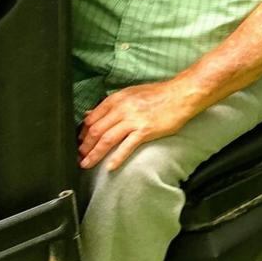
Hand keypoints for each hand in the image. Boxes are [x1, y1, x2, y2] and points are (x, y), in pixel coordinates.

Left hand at [78, 80, 198, 170]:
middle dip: (85, 146)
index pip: (92, 118)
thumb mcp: (131, 94)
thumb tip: (90, 114)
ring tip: (87, 164)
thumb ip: (110, 105)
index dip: (83, 133)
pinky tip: (110, 167)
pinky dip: (117, 158)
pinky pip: (127, 146)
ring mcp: (134, 120)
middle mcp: (123, 108)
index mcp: (117, 99)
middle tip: (79, 157)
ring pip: (107, 139)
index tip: (79, 142)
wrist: (182, 94)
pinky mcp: (145, 130)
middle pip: (96, 130)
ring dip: (94, 154)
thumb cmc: (159, 94)